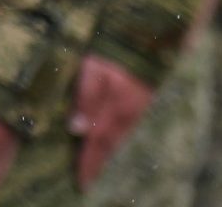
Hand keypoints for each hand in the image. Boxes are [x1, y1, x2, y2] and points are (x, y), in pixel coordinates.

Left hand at [68, 54, 154, 188]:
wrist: (145, 37)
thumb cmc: (110, 52)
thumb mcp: (91, 70)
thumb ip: (85, 100)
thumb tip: (76, 130)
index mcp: (114, 109)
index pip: (97, 143)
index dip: (89, 165)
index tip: (82, 184)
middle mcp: (127, 113)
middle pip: (110, 146)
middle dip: (97, 165)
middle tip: (86, 182)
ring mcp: (137, 107)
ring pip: (119, 138)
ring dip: (107, 155)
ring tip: (95, 169)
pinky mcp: (141, 100)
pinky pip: (127, 127)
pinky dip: (116, 140)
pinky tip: (111, 143)